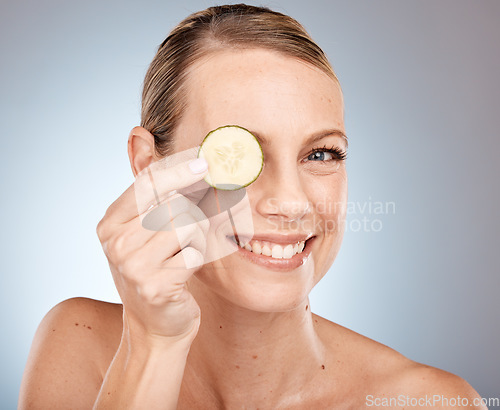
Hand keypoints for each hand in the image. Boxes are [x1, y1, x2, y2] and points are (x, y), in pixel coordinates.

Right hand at [96, 157, 209, 346]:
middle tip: (192, 230)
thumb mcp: (148, 234)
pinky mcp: (156, 285)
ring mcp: (133, 266)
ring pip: (188, 226)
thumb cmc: (156, 271)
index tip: (204, 163)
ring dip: (197, 238)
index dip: (178, 170)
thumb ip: (161, 201)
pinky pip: (195, 253)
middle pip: (174, 204)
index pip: (146, 183)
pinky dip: (198, 258)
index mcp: (110, 224)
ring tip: (183, 254)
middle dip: (193, 213)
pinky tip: (184, 272)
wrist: (155, 325)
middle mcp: (116, 242)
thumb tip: (198, 167)